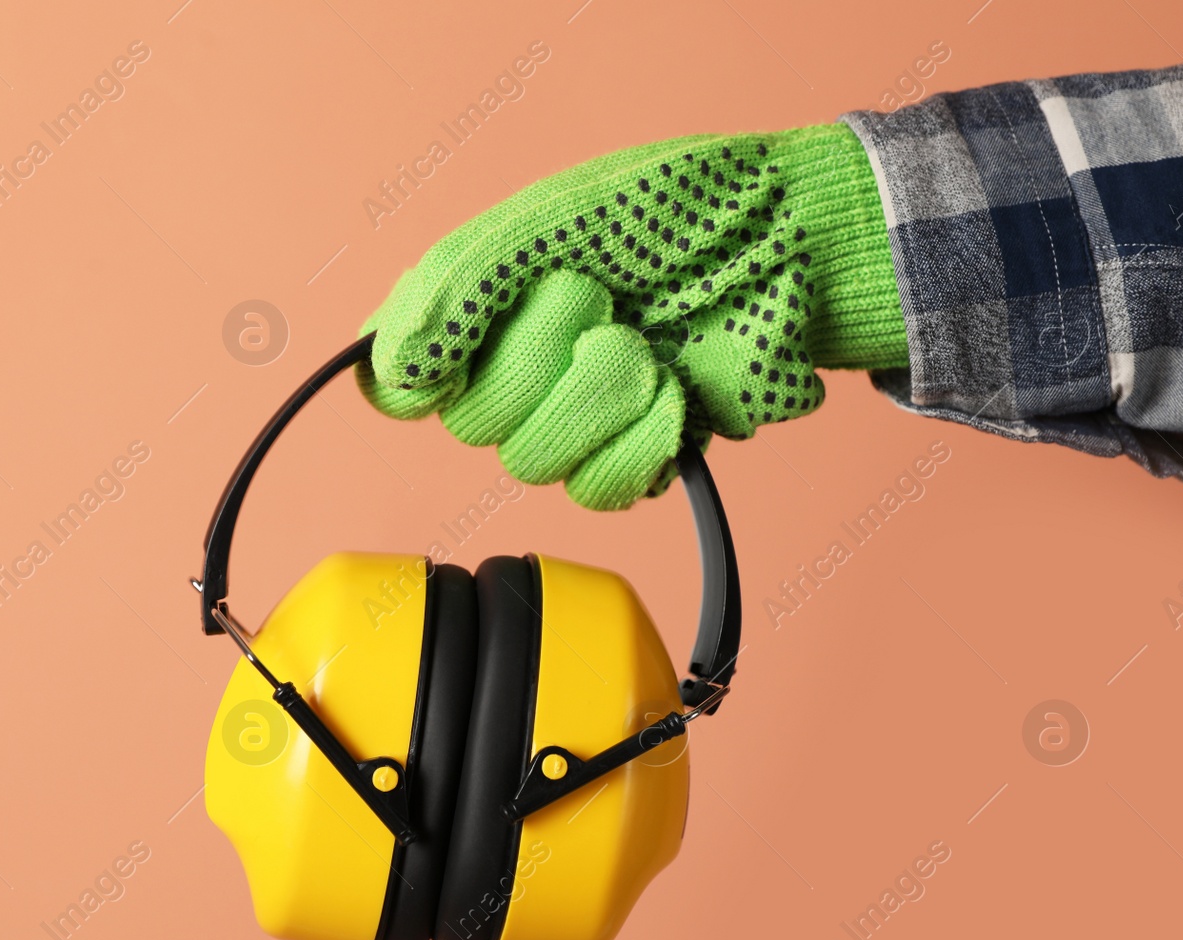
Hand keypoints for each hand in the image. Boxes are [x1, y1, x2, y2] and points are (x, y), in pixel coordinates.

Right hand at [358, 124, 903, 508]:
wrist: (792, 239)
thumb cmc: (673, 206)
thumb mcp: (548, 218)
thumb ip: (458, 286)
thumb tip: (391, 372)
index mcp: (473, 309)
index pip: (395, 385)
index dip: (424, 376)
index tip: (471, 338)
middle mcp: (511, 370)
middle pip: (471, 424)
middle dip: (541, 356)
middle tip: (600, 298)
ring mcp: (574, 419)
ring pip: (534, 461)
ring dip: (601, 394)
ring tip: (650, 340)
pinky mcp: (636, 456)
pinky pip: (603, 490)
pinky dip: (643, 440)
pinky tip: (676, 390)